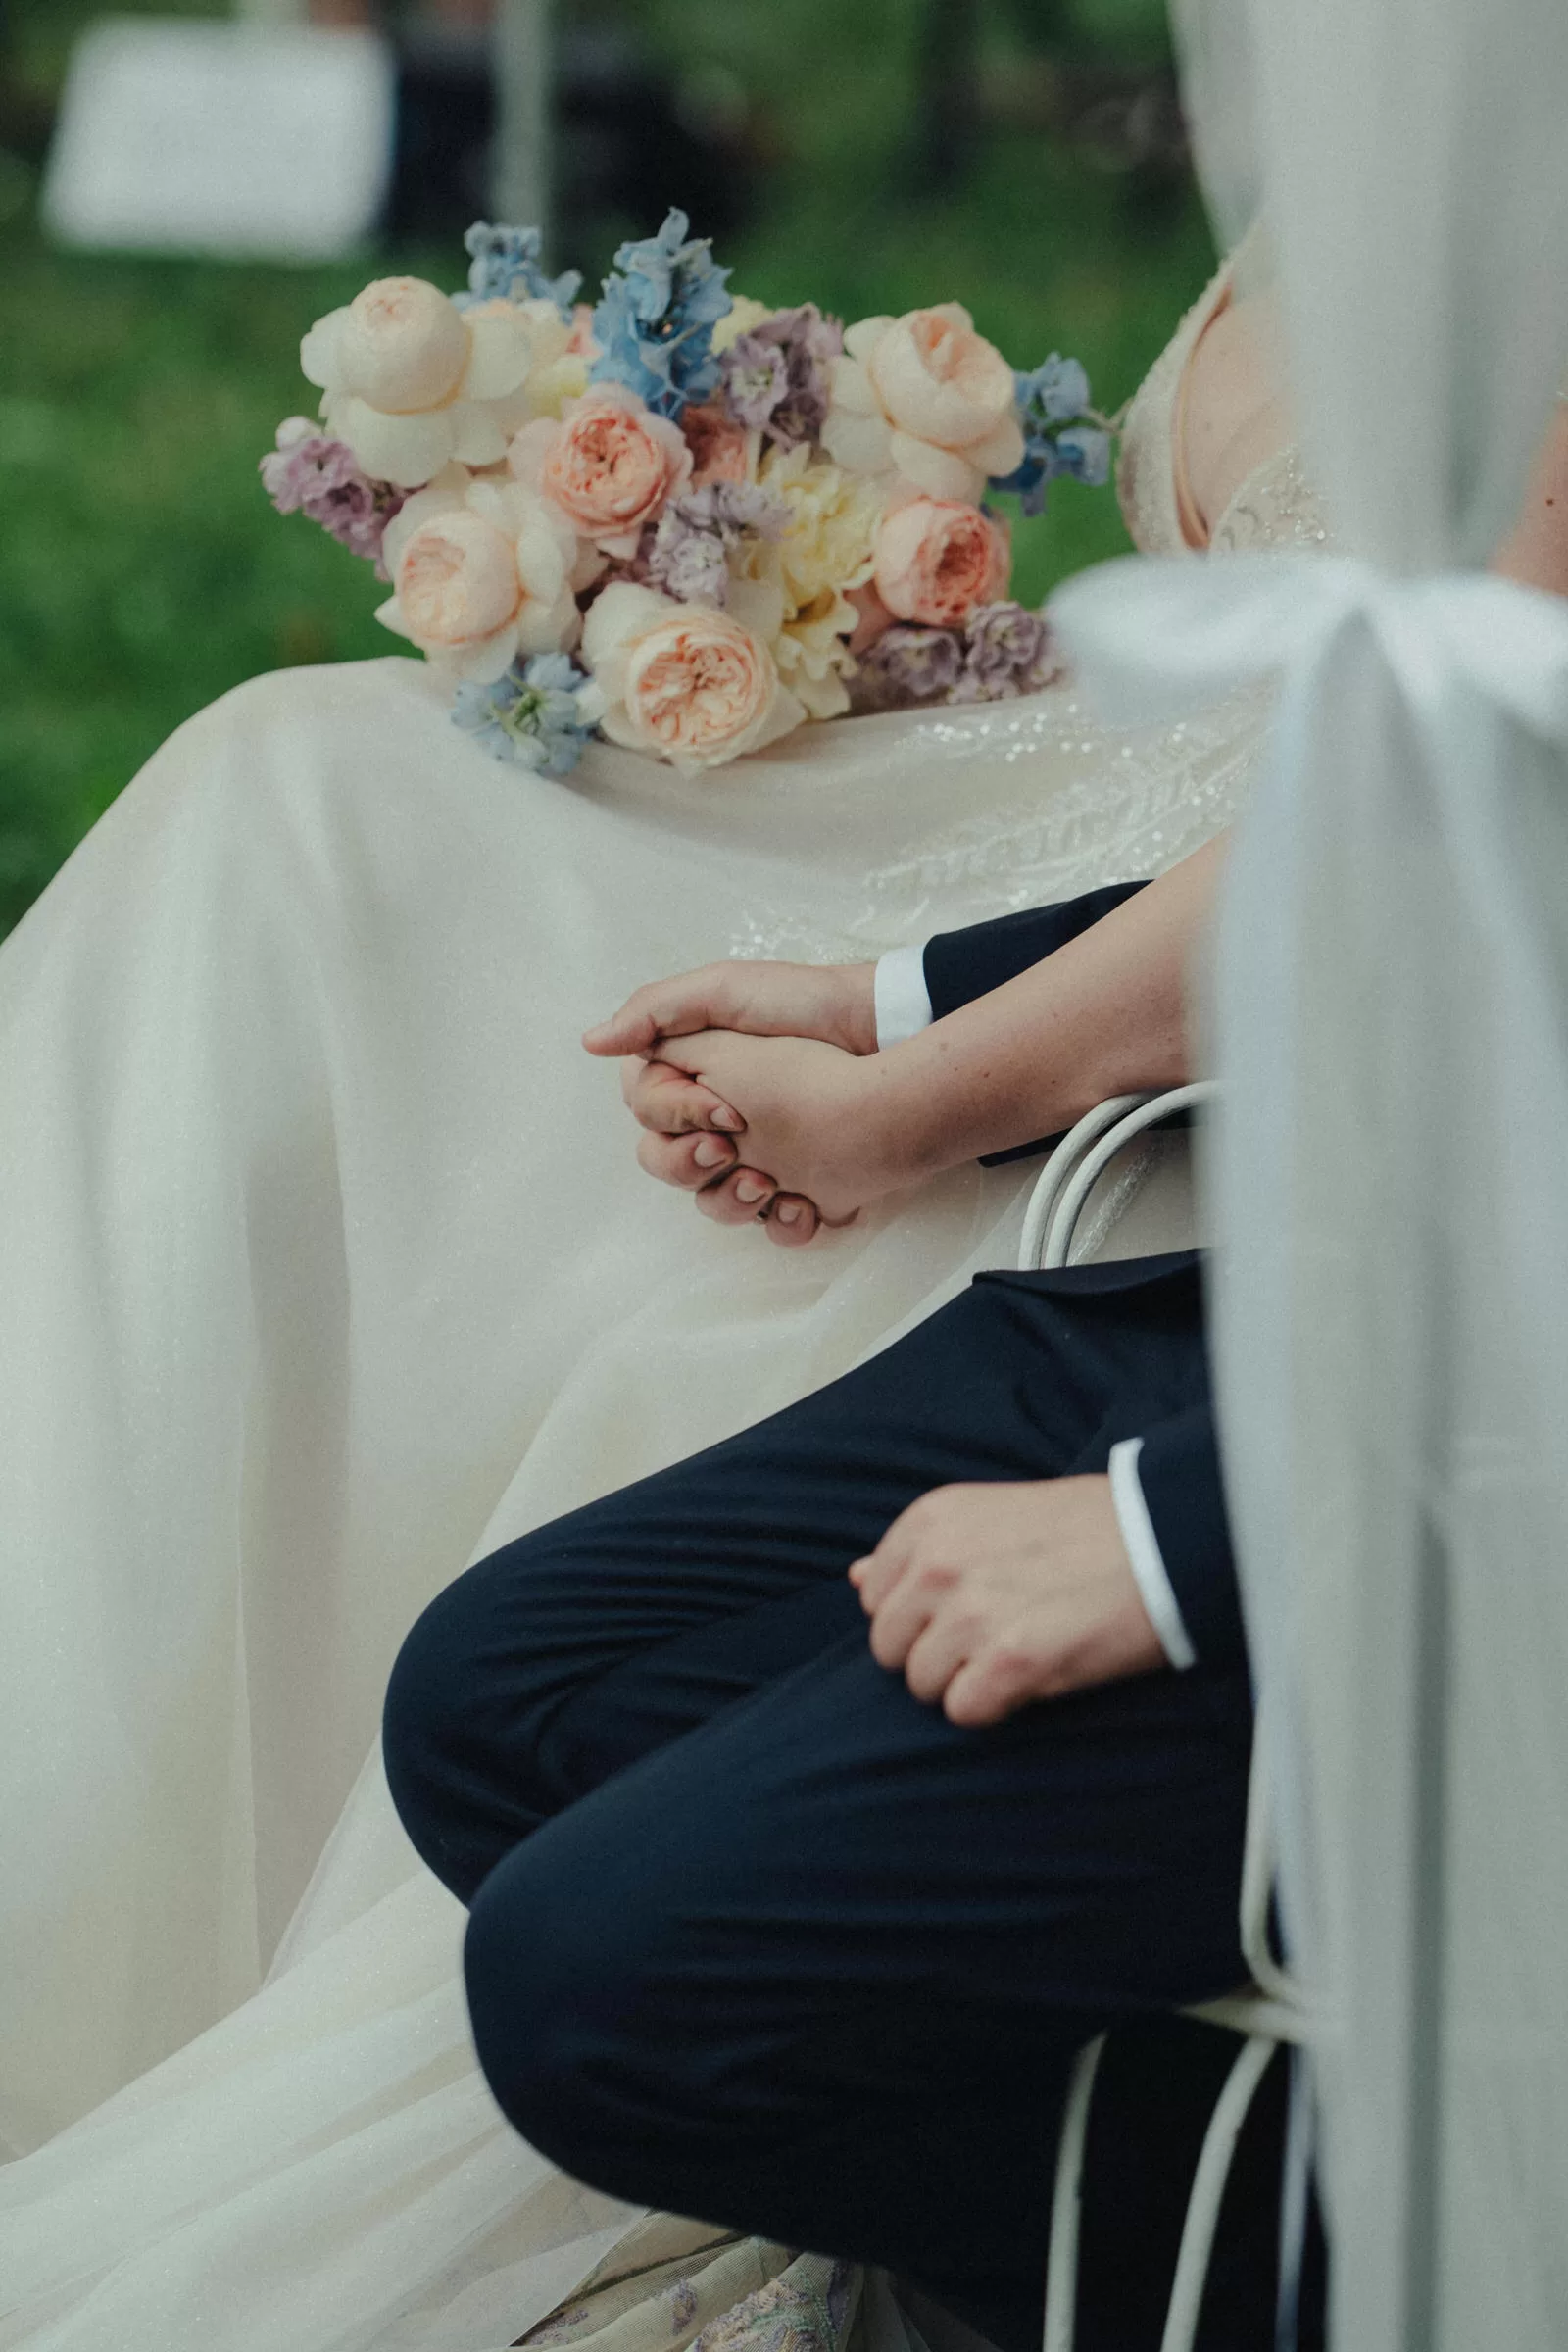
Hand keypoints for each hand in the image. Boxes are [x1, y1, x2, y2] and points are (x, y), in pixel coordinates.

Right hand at [585, 961, 880, 1245]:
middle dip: (689, 1164)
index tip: (719, 1106)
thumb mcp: (724, 991)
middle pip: (666, 1164)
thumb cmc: (802, 1007)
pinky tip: (802, 1206)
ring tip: (770, 1184)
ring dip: (731, 1202)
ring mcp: (757, 1156)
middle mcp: (718, 1121)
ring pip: (712, 1202)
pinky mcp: (800, 1185)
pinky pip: (772, 1226)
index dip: (673, 1114)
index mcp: (693, 1073)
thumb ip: (656, 1013)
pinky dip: (782, 1224)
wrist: (883, 1033)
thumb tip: (592, 1042)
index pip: (648, 1111)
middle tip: (729, 1148)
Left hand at [850, 1476, 1165, 1724]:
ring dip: (967, 1683)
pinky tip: (1033, 1677)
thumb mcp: (988, 1516)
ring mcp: (972, 1612)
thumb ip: (920, 1550)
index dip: (917, 1618)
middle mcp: (939, 1562)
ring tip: (1020, 1654)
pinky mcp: (1010, 1660)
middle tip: (994, 1640)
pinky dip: (994, 1708)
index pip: (874, 1598)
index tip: (965, 1612)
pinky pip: (963, 1711)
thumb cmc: (1086, 1528)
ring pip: (923, 1685)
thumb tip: (855, 1578)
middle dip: (933, 1656)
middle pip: (890, 1648)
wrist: (1166, 1538)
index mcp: (930, 1521)